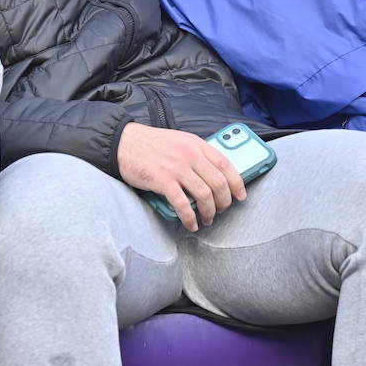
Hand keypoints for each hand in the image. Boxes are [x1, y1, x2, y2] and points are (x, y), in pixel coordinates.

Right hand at [117, 122, 245, 231]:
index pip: (226, 164)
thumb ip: (197, 154)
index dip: (237, 183)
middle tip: (221, 211)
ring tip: (207, 219)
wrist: (124, 143)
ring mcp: (177, 168)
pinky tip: (191, 224)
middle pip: (218, 183)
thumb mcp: (180, 140)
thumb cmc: (152, 144)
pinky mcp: (163, 181)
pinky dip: (190, 218)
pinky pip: (183, 204)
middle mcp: (190, 155)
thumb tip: (212, 174)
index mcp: (196, 144)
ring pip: (204, 195)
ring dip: (209, 212)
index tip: (241, 196)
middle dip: (224, 202)